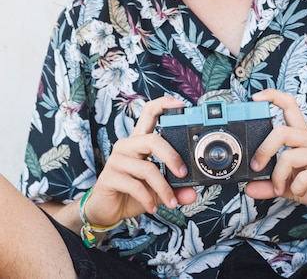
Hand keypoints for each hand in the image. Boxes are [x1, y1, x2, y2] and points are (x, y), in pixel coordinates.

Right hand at [82, 96, 196, 226]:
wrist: (107, 210)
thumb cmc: (132, 192)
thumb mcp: (158, 189)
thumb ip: (175, 189)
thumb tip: (192, 193)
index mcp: (140, 141)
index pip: (149, 113)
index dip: (163, 104)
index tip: (180, 104)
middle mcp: (128, 145)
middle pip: (153, 139)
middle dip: (172, 156)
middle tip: (183, 173)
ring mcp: (117, 159)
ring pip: (147, 168)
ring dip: (163, 188)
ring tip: (171, 202)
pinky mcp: (109, 176)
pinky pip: (135, 185)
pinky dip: (148, 198)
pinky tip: (153, 207)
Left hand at [246, 89, 306, 211]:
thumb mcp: (291, 183)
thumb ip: (270, 184)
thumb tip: (249, 188)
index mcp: (302, 135)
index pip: (289, 105)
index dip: (272, 97)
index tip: (256, 98)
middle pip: (281, 132)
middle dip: (264, 150)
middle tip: (257, 167)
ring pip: (289, 156)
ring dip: (278, 177)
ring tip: (280, 187)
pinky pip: (304, 177)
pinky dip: (295, 188)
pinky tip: (299, 191)